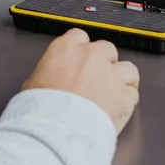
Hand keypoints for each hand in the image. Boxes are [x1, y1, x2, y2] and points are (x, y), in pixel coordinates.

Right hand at [22, 28, 139, 132]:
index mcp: (67, 47)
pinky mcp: (125, 96)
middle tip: (95, 77)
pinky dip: (127, 99)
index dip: (80, 49)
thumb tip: (47, 79)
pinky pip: (133, 93)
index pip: (79, 36)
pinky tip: (118, 106)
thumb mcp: (32, 82)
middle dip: (103, 61)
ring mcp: (112, 75)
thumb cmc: (43, 106)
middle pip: (107, 48)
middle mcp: (93, 56)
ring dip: (122, 78)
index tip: (78, 60)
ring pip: (128, 69)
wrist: (58, 128)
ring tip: (113, 91)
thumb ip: (46, 72)